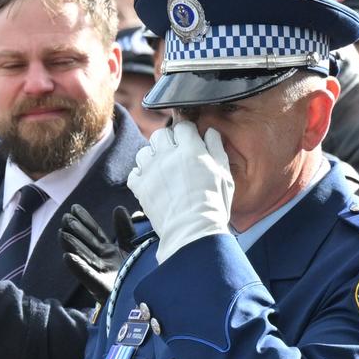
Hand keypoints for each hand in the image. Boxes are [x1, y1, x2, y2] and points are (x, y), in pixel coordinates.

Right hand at [59, 204, 137, 302]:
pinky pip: (90, 278)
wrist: (156, 298)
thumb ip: (127, 230)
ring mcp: (103, 276)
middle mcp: (104, 263)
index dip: (85, 221)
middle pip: (87, 244)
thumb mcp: (137, 247)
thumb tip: (118, 208)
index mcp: (112, 253)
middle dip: (76, 231)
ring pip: (85, 258)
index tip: (75, 208)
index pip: (95, 233)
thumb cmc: (146, 273)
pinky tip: (68, 258)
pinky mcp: (105, 290)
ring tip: (62, 234)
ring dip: (72, 246)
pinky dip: (79, 268)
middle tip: (65, 217)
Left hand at [126, 122, 232, 262]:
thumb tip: (210, 132)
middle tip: (175, 155)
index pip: (183, 126)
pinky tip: (152, 183)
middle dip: (168, 141)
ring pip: (144, 151)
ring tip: (162, 170)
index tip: (188, 140)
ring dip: (152, 157)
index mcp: (191, 150)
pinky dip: (141, 176)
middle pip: (160, 134)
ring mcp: (151, 171)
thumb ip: (216, 149)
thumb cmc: (213, 205)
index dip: (187, 132)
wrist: (193, 231)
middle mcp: (168, 155)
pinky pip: (134, 173)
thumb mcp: (224, 174)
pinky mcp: (140, 187)